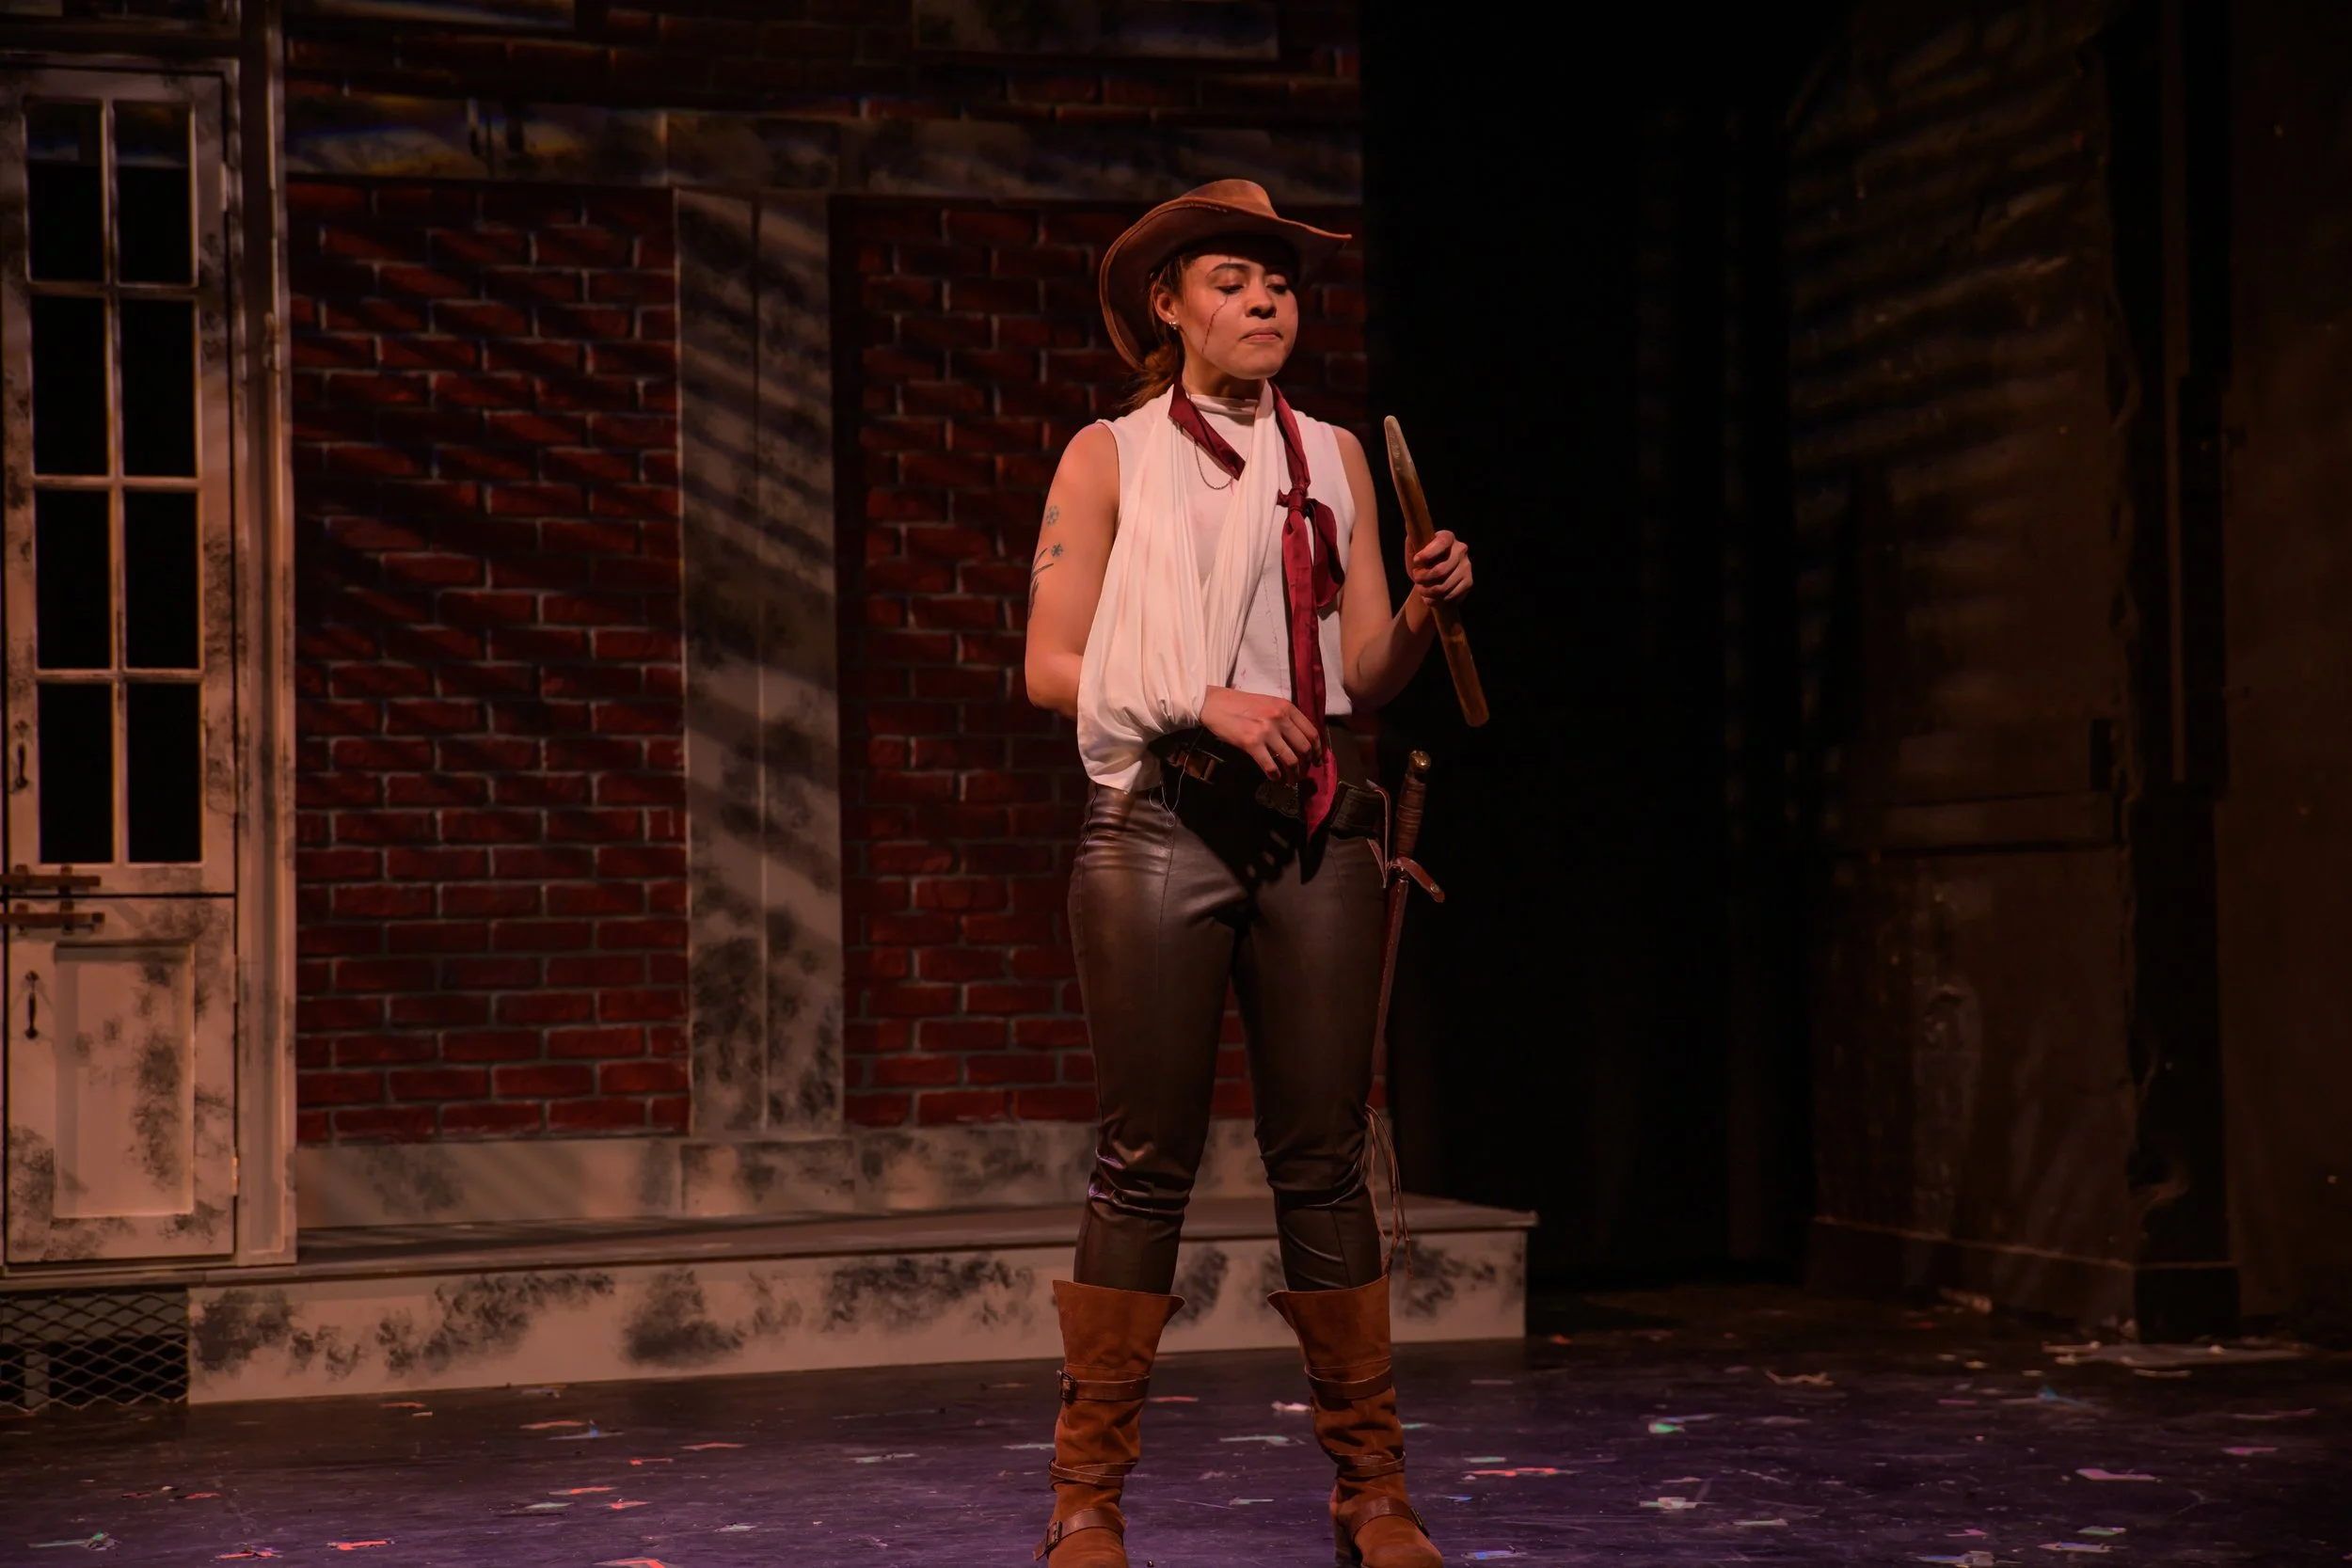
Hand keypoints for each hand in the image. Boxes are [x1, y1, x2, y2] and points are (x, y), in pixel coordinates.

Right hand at [1199, 686, 1319, 780]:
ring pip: (1290, 760)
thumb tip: (1300, 740)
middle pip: (1304, 748)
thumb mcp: (1269, 703)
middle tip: (1303, 773)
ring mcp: (1266, 731)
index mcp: (1286, 707)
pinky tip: (1275, 778)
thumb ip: (1285, 718)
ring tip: (1291, 780)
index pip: (1311, 732)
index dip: (1317, 750)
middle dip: (1307, 765)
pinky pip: (1271, 765)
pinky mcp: (1252, 743)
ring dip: (1293, 774)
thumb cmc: (1241, 704)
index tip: (1317, 761)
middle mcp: (1280, 718)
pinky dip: (1276, 776)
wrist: (1215, 704)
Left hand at [1407, 529, 1472, 608]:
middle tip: (1416, 579)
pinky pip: (1450, 596)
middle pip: (1441, 570)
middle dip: (1423, 578)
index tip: (1416, 561)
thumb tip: (1411, 529)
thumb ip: (1412, 542)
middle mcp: (1461, 549)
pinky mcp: (1469, 582)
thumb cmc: (1421, 563)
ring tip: (1422, 590)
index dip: (1428, 553)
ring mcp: (1467, 566)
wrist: (1431, 580)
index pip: (1442, 542)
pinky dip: (1437, 600)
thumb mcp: (1413, 552)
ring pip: (1444, 586)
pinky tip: (1431, 597)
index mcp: (1447, 537)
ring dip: (1428, 592)